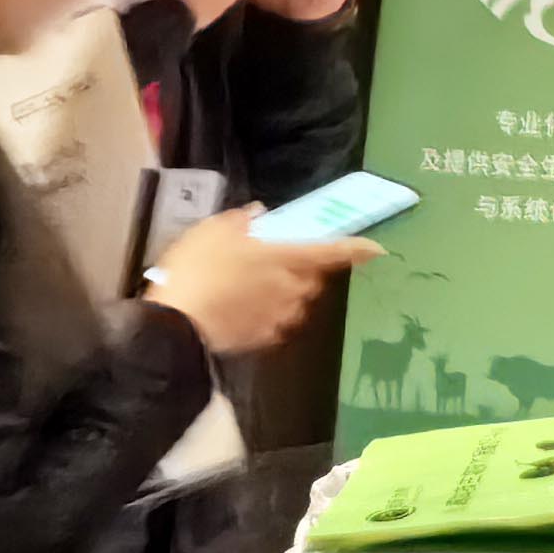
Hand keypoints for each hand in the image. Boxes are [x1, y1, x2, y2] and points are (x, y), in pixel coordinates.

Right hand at [147, 209, 378, 355]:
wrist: (177, 324)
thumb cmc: (197, 270)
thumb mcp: (212, 232)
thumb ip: (240, 222)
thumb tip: (257, 216)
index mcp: (288, 258)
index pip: (332, 251)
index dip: (356, 248)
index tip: (376, 249)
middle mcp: (294, 288)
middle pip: (312, 277)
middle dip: (299, 269)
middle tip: (267, 261)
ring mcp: (282, 315)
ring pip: (296, 300)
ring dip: (283, 291)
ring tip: (247, 286)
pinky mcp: (267, 337)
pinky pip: (277, 320)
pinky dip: (266, 312)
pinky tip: (239, 308)